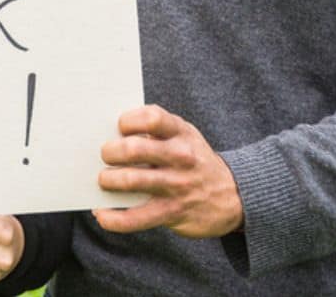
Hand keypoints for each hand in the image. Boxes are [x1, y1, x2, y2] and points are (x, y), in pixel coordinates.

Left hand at [93, 104, 242, 238]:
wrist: (233, 195)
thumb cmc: (193, 159)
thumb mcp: (184, 136)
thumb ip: (156, 130)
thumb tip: (109, 134)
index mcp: (181, 132)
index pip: (151, 118)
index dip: (128, 121)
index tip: (120, 127)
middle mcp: (180, 157)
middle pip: (133, 150)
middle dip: (110, 152)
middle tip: (105, 155)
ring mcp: (176, 185)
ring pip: (130, 181)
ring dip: (108, 180)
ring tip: (104, 180)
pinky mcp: (172, 212)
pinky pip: (134, 218)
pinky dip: (112, 218)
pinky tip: (102, 213)